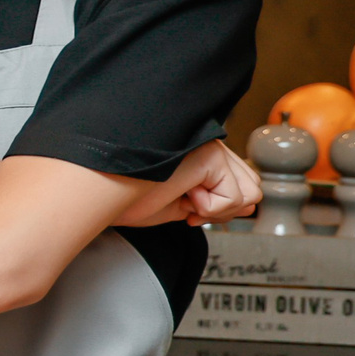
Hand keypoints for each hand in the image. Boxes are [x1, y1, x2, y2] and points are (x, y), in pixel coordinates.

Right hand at [119, 139, 260, 228]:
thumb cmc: (128, 198)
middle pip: (251, 186)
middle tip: (190, 209)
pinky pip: (233, 197)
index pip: (239, 182)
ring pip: (250, 192)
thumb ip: (215, 204)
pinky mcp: (210, 155)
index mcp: (199, 152)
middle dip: (224, 209)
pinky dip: (209, 208)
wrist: (103, 195)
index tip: (188, 210)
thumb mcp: (181, 206)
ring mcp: (210, 147)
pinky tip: (183, 195)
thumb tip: (251, 206)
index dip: (219, 206)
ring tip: (187, 201)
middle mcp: (208, 145)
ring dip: (218, 209)